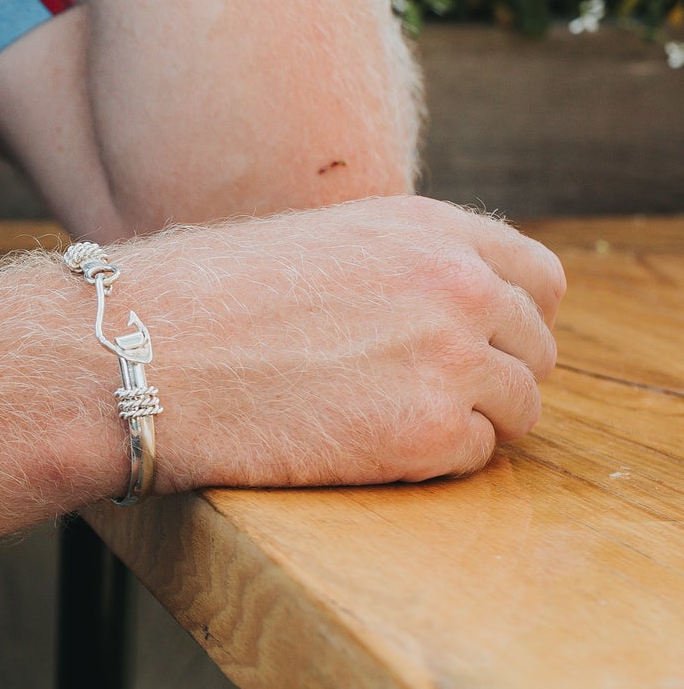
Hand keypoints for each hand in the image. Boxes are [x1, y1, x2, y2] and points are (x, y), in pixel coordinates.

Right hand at [130, 197, 562, 490]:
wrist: (148, 349)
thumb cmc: (210, 296)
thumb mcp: (324, 243)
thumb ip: (405, 264)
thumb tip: (461, 306)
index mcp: (429, 228)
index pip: (540, 277)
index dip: (518, 318)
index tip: (484, 342)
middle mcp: (456, 283)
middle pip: (537, 349)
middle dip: (495, 377)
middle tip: (421, 393)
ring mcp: (449, 358)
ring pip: (519, 410)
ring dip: (465, 423)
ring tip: (381, 418)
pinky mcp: (425, 432)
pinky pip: (472, 457)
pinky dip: (427, 461)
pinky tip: (358, 440)